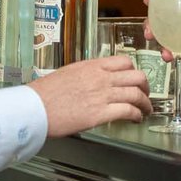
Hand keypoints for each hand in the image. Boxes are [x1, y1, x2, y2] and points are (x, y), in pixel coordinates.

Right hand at [27, 56, 152, 135]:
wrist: (34, 108)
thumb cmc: (44, 94)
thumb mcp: (68, 74)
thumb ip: (86, 75)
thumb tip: (94, 82)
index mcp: (92, 66)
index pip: (124, 61)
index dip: (134, 71)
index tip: (135, 79)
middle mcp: (101, 78)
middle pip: (137, 77)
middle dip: (145, 87)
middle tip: (145, 95)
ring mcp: (102, 95)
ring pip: (136, 94)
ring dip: (145, 104)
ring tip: (146, 110)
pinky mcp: (100, 113)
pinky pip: (128, 111)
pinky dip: (137, 115)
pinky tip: (136, 119)